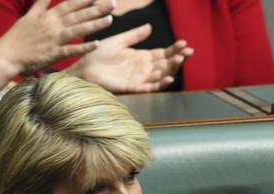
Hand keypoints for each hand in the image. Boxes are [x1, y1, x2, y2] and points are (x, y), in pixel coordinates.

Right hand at [0, 0, 114, 75]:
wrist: (7, 55)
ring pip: (77, 30)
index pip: (69, 4)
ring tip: (110, 20)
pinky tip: (96, 44)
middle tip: (112, 3)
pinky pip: (71, 50)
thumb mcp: (29, 16)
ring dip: (94, 24)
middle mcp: (52, 25)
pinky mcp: (53, 54)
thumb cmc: (18, 37)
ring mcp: (53, 39)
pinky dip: (83, 47)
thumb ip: (41, 4)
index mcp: (47, 16)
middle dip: (96, 8)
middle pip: (78, 14)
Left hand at [67, 24, 193, 92]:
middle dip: (178, 58)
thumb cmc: (99, 54)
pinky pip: (150, 86)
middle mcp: (144, 68)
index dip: (174, 49)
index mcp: (142, 56)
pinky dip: (160, 84)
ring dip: (172, 68)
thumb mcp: (119, 40)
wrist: (85, 67)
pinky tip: (169, 78)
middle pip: (166, 64)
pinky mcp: (134, 87)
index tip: (184, 43)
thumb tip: (150, 27)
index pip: (163, 53)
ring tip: (180, 60)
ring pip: (161, 74)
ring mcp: (140, 78)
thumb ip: (135, 36)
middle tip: (188, 51)